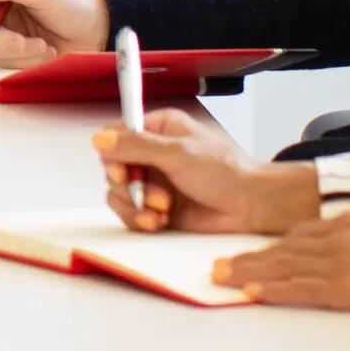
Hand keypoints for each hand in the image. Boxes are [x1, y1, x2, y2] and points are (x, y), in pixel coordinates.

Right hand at [0, 0, 110, 64]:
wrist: (98, 32)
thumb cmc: (75, 5)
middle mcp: (4, 5)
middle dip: (3, 40)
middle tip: (26, 44)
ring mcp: (9, 29)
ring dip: (20, 51)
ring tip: (45, 47)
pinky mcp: (17, 49)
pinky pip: (8, 61)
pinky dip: (29, 60)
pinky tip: (47, 52)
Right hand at [93, 118, 314, 235]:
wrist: (250, 206)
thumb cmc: (225, 172)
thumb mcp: (178, 153)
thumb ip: (136, 145)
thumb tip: (99, 139)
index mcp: (158, 129)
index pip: (116, 134)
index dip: (112, 154)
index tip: (121, 171)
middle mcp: (152, 154)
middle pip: (112, 168)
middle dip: (129, 186)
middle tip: (148, 194)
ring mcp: (153, 182)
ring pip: (118, 194)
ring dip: (136, 206)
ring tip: (162, 210)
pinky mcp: (156, 208)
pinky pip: (131, 214)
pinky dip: (141, 220)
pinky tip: (159, 221)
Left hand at [213, 207, 349, 311]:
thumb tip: (316, 252)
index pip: (301, 233)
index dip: (271, 247)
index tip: (247, 255)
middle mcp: (342, 236)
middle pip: (285, 248)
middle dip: (249, 258)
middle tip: (218, 266)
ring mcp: (342, 261)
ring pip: (285, 265)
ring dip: (251, 273)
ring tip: (223, 278)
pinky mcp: (345, 286)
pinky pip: (302, 289)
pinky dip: (275, 290)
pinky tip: (254, 293)